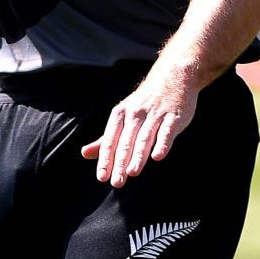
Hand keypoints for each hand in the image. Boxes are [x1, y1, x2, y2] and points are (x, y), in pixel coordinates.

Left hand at [79, 64, 200, 187]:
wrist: (174, 76)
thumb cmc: (145, 102)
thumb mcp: (123, 115)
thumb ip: (107, 138)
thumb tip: (86, 153)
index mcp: (120, 114)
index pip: (110, 140)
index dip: (106, 159)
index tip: (102, 177)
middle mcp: (136, 114)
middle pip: (126, 142)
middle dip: (120, 162)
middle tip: (116, 182)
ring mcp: (155, 114)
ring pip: (145, 137)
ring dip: (138, 155)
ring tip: (133, 173)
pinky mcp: (174, 116)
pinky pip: (167, 131)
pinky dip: (163, 143)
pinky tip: (158, 156)